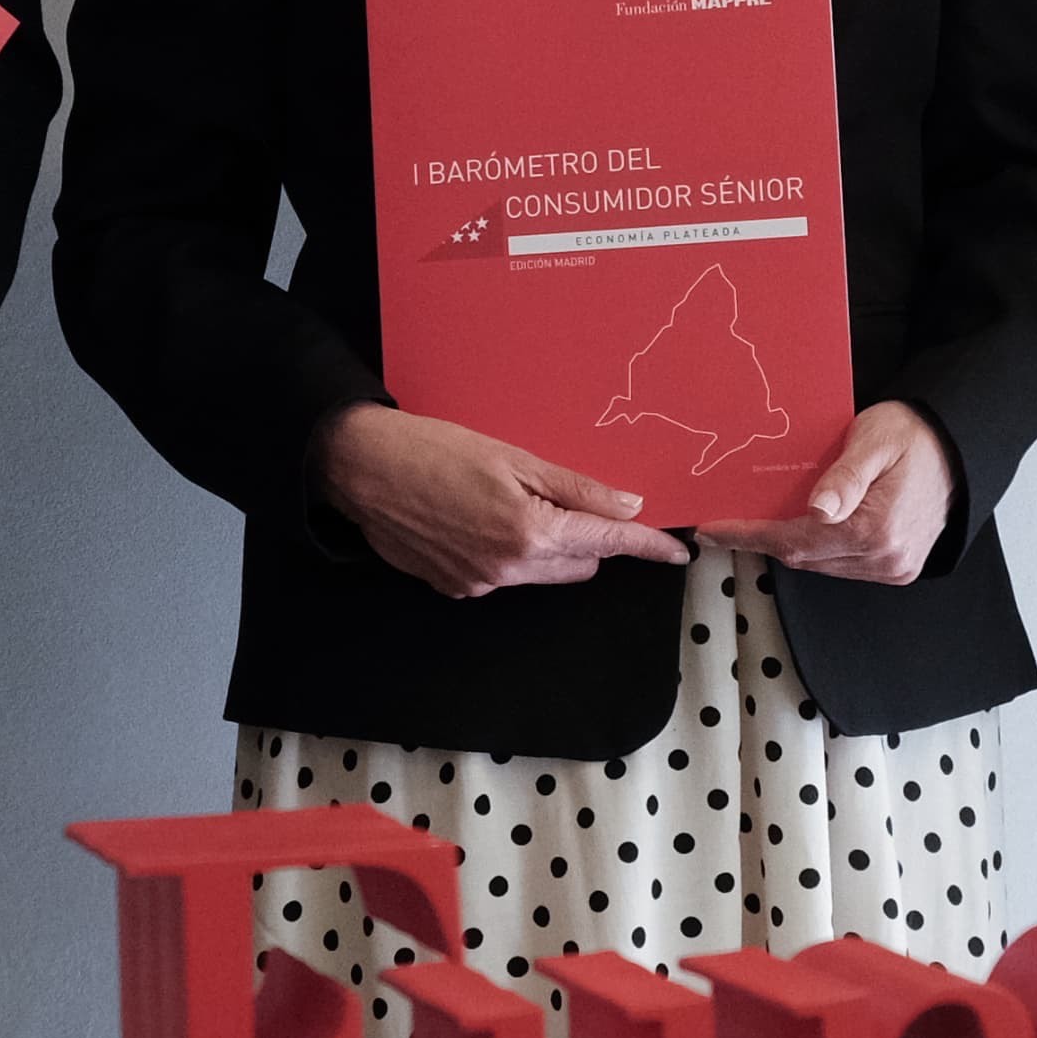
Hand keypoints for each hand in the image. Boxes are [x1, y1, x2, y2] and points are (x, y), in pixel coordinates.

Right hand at [317, 406, 686, 600]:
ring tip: (513, 500)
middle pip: (580, 564)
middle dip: (589, 537)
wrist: (361, 468)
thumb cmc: (433, 449)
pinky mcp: (456, 588)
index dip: (646, 545)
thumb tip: (627, 506)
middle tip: (565, 495)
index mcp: (529, 530)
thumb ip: (575, 488)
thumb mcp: (513, 456)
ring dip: (549, 545)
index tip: (675, 551)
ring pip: (545, 573)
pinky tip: (479, 518)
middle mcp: (509, 568)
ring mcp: (480, 584)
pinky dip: (510, 552)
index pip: (607, 543)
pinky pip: (506, 576)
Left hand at [699, 401, 956, 585]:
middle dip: (762, 540)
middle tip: (725, 522)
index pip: (794, 540)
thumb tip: (817, 509)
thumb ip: (844, 478)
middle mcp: (884, 557)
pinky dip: (817, 550)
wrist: (956, 448)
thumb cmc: (912, 436)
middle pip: (803, 557)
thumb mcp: (873, 441)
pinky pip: (842, 566)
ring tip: (759, 521)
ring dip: (790, 545)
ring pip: (820, 565)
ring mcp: (892, 567)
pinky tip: (802, 527)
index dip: (748, 536)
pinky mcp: (897, 568)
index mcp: (874, 528)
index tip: (711, 530)